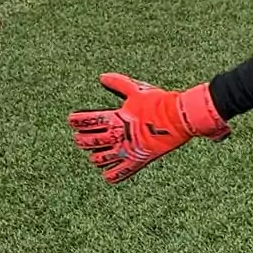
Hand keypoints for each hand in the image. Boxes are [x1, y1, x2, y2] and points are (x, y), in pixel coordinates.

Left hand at [66, 73, 229, 183]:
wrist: (180, 117)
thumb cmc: (160, 102)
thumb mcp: (138, 90)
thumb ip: (119, 83)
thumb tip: (102, 77)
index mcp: (116, 117)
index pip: (88, 120)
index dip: (77, 120)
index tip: (71, 120)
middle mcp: (117, 135)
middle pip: (90, 142)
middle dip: (82, 140)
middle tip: (79, 138)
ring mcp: (127, 150)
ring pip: (100, 159)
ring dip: (95, 157)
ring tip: (94, 155)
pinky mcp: (138, 161)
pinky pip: (119, 173)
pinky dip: (111, 175)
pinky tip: (107, 174)